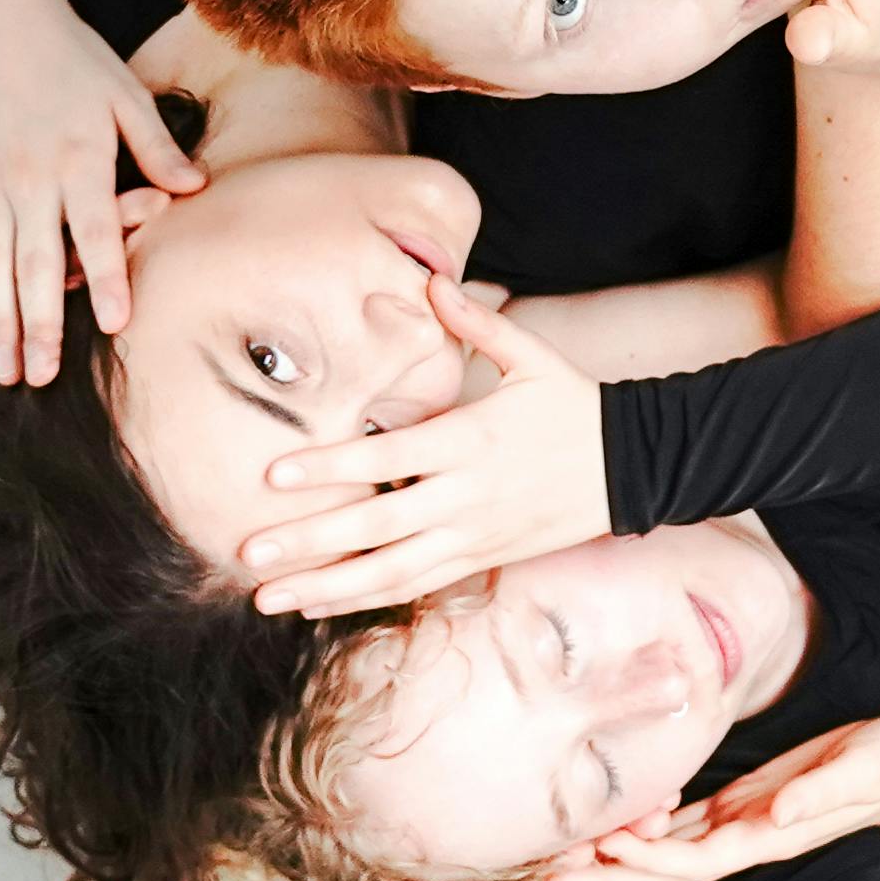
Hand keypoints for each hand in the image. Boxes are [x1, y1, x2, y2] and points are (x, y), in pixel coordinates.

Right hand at [0, 0, 198, 385]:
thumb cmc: (72, 59)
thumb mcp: (127, 94)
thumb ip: (157, 148)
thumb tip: (196, 189)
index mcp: (76, 157)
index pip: (92, 229)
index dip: (104, 277)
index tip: (113, 323)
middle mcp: (30, 180)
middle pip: (35, 263)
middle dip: (40, 324)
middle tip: (45, 377)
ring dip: (2, 323)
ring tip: (10, 372)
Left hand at [234, 286, 604, 620]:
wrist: (631, 466)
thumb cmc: (574, 407)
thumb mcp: (533, 358)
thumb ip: (477, 324)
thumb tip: (433, 278)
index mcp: (470, 441)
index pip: (386, 459)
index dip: (328, 468)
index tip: (272, 473)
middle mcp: (466, 496)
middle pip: (375, 527)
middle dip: (308, 542)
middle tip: (248, 549)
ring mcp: (473, 535)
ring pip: (389, 572)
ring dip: (324, 586)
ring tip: (266, 596)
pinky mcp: (481, 558)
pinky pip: (414, 585)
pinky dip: (364, 598)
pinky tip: (318, 602)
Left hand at [543, 711, 879, 880]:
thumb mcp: (862, 770)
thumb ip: (819, 795)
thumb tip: (775, 814)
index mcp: (769, 836)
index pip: (696, 861)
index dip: (649, 860)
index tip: (606, 846)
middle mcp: (746, 838)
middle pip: (665, 870)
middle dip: (609, 874)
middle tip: (547, 875)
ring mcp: (741, 826)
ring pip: (665, 854)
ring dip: (613, 860)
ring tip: (559, 860)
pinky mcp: (742, 806)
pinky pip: (681, 829)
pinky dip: (641, 833)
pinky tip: (607, 828)